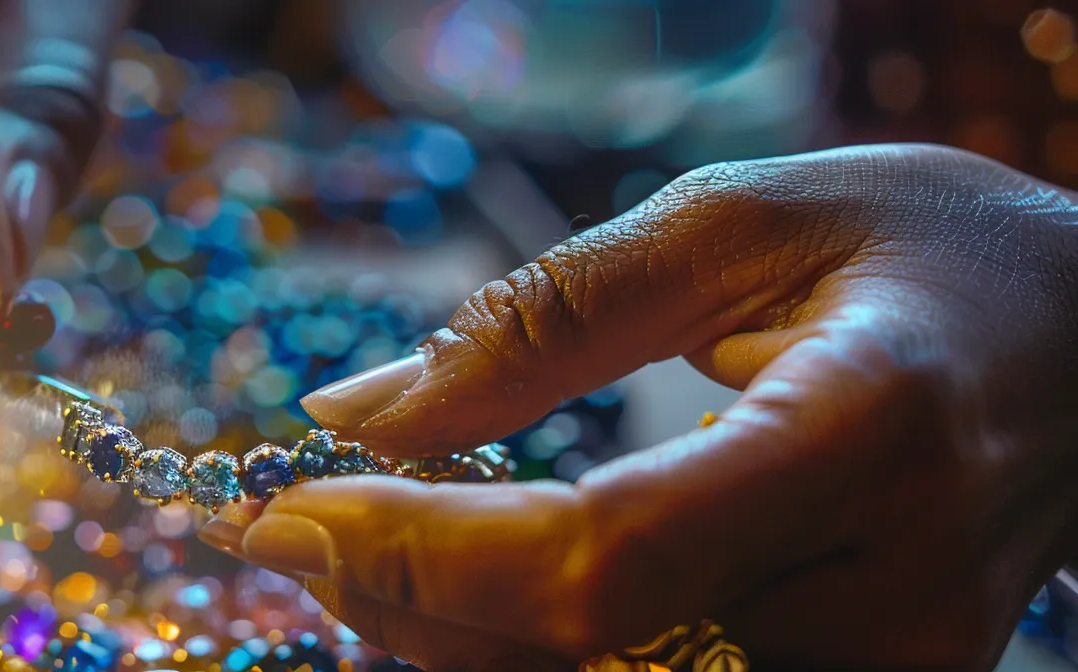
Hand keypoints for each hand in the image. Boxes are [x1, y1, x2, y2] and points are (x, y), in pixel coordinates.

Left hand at [200, 144, 1077, 669]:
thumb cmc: (921, 256)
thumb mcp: (740, 222)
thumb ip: (542, 319)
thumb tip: (356, 413)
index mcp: (872, 435)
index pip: (606, 561)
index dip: (423, 556)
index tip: (285, 512)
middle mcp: (888, 596)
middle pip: (582, 661)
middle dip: (403, 604)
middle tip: (300, 525)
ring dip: (449, 643)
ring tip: (375, 547)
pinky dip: (529, 659)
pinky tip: (471, 593)